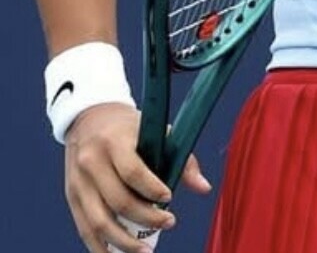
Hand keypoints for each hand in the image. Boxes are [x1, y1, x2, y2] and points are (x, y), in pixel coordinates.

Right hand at [63, 104, 210, 252]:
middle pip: (118, 201)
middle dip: (146, 218)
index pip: (133, 172)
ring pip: (99, 222)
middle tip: (169, 222)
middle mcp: (92, 162)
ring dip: (123, 243)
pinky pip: (84, 229)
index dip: (152, 190)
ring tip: (146, 251)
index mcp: (114, 141)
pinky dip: (100, 248)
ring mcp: (78, 182)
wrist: (89, 117)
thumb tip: (204, 187)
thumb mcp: (154, 130)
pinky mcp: (71, 196)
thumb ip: (180, 158)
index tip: (169, 198)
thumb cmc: (128, 127)